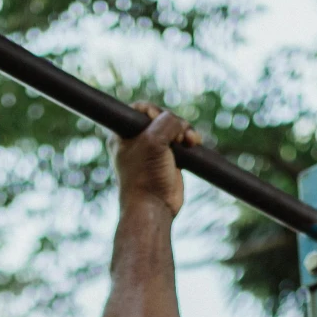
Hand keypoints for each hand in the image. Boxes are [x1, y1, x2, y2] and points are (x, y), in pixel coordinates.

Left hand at [114, 102, 200, 217]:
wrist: (154, 206)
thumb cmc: (146, 175)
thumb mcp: (153, 140)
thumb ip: (167, 121)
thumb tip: (179, 124)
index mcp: (122, 134)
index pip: (139, 110)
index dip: (153, 110)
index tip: (158, 120)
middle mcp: (137, 141)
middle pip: (160, 117)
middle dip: (173, 122)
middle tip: (177, 136)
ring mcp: (154, 150)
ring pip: (173, 129)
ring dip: (184, 131)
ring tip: (189, 141)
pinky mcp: (169, 159)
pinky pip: (181, 142)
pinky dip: (188, 140)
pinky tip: (193, 143)